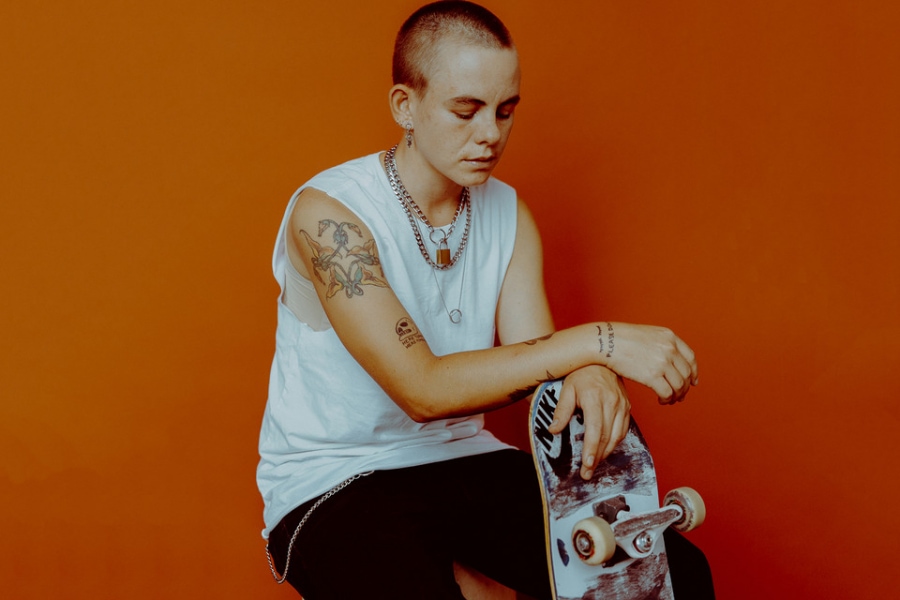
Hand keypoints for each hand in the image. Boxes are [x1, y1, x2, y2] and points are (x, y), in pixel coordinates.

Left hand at [548, 365, 630, 479]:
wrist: (602, 356)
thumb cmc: (581, 372)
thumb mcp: (566, 388)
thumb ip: (561, 410)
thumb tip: (553, 431)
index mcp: (595, 398)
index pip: (595, 430)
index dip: (591, 450)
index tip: (587, 465)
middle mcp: (612, 402)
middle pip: (606, 437)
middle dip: (597, 458)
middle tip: (587, 473)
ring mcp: (622, 404)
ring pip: (617, 436)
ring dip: (606, 453)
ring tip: (595, 465)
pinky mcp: (627, 406)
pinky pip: (623, 429)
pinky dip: (615, 442)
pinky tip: (605, 449)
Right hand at [601, 323, 698, 404]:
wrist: (605, 341)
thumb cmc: (619, 338)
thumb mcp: (647, 334)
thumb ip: (661, 344)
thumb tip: (668, 361)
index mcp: (669, 337)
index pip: (690, 358)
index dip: (694, 372)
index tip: (692, 381)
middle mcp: (669, 348)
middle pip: (686, 373)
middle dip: (685, 387)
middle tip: (679, 395)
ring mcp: (662, 362)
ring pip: (679, 385)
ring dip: (676, 395)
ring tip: (669, 400)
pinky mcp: (652, 376)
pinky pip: (667, 392)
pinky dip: (667, 399)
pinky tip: (661, 400)